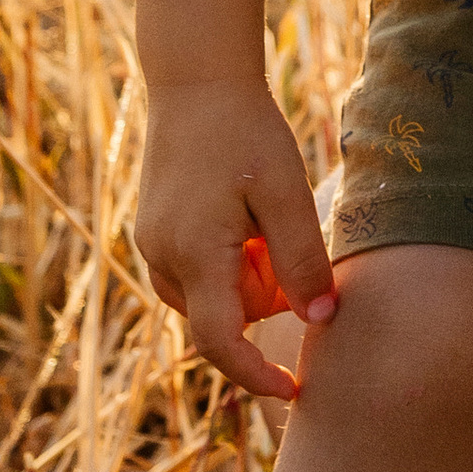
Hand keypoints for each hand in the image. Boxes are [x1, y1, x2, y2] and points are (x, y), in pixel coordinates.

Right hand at [134, 77, 337, 400]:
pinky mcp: (153, 229)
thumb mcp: (285, 192)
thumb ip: (301, 259)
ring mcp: (152, 244)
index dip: (255, 376)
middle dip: (262, 302)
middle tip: (287, 241)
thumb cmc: (246, 131)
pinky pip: (194, 271)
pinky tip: (244, 213)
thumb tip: (320, 319)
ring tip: (264, 219)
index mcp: (194, 256)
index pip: (220, 344)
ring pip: (206, 296)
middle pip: (219, 319)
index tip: (292, 391)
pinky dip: (226, 261)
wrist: (196, 80)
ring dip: (244, 280)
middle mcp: (162, 258)